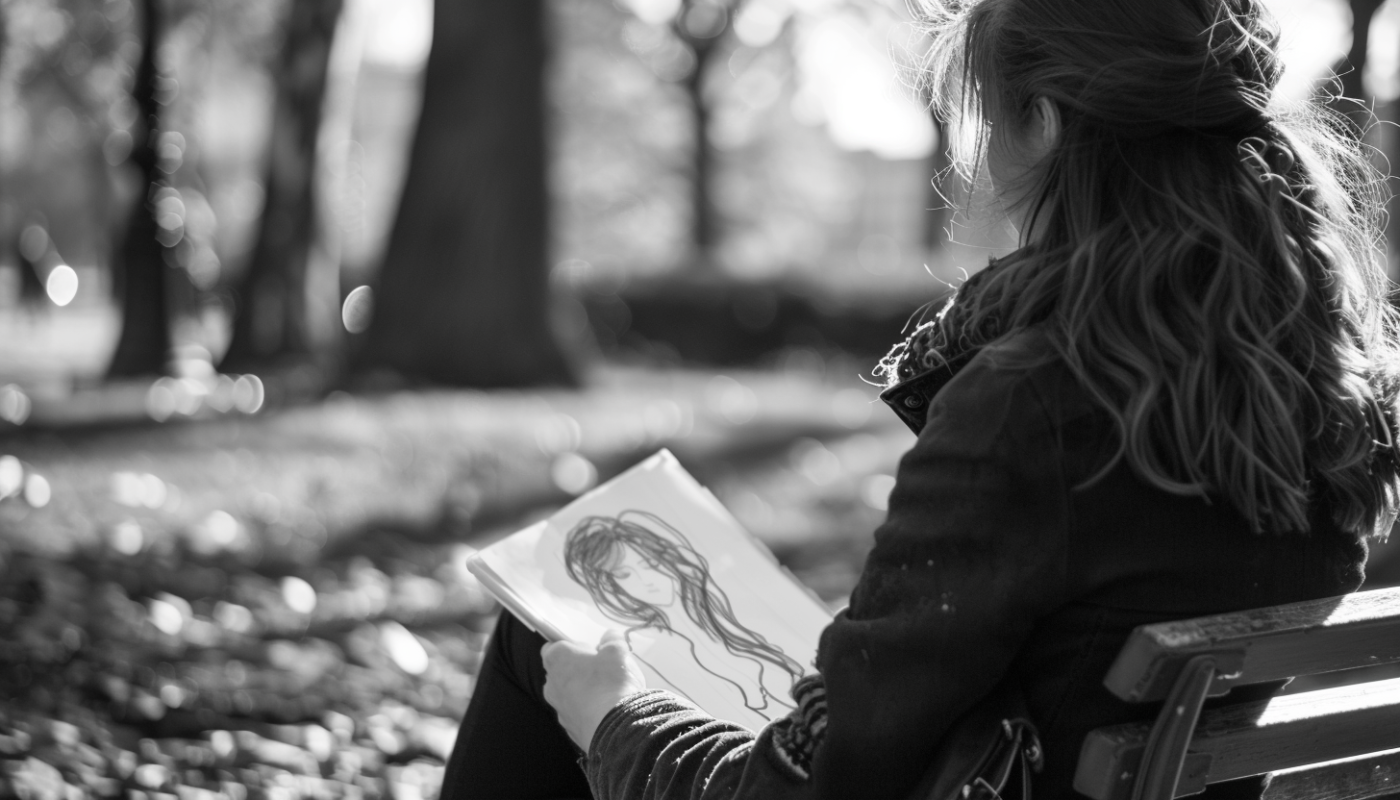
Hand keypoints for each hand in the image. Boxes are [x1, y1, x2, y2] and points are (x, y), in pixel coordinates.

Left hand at [542, 630, 647, 752]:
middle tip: (602, 670)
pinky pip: (577, 714)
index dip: (572, 647)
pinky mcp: (569, 729)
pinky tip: (607, 711)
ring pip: (568, 695)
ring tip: (607, 692)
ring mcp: (558, 709)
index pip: (552, 647)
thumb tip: (609, 637)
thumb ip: (612, 641)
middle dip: (578, 670)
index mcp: (557, 659)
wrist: (615, 728)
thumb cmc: (611, 682)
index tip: (590, 650)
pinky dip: (588, 711)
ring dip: (583, 692)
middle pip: (560, 672)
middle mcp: (551, 684)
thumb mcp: (618, 652)